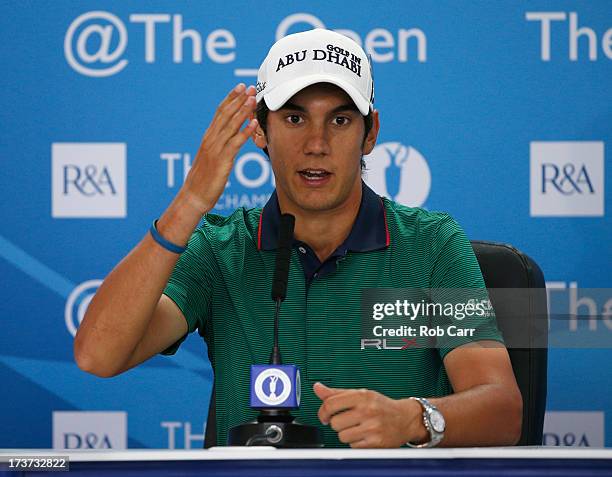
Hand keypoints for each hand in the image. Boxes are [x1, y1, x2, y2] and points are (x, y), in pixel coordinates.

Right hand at [182, 83, 258, 212]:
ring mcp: (215, 149)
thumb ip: (219, 146)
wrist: (194, 196)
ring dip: (243, 111)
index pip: (219, 112)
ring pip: (230, 125)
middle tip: (249, 86)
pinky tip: (253, 124)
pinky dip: (245, 132)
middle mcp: (210, 139)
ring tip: (253, 99)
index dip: (230, 98)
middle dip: (238, 99)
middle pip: (225, 114)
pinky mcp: (222, 161)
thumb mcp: (211, 158)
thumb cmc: (204, 180)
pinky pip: (235, 143)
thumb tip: (229, 139)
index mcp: (208, 137)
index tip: (240, 87)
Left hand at [313, 382, 426, 447]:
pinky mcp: (375, 443)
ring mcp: (372, 427)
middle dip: (337, 424)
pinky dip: (356, 443)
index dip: (323, 411)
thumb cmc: (380, 406)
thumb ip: (337, 393)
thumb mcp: (360, 394)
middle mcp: (367, 410)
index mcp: (361, 396)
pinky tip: (365, 435)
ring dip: (346, 434)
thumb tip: (317, 387)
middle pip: (334, 422)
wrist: (406, 419)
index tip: (324, 415)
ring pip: (342, 436)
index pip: (330, 404)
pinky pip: (353, 446)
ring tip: (357, 428)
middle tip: (347, 421)